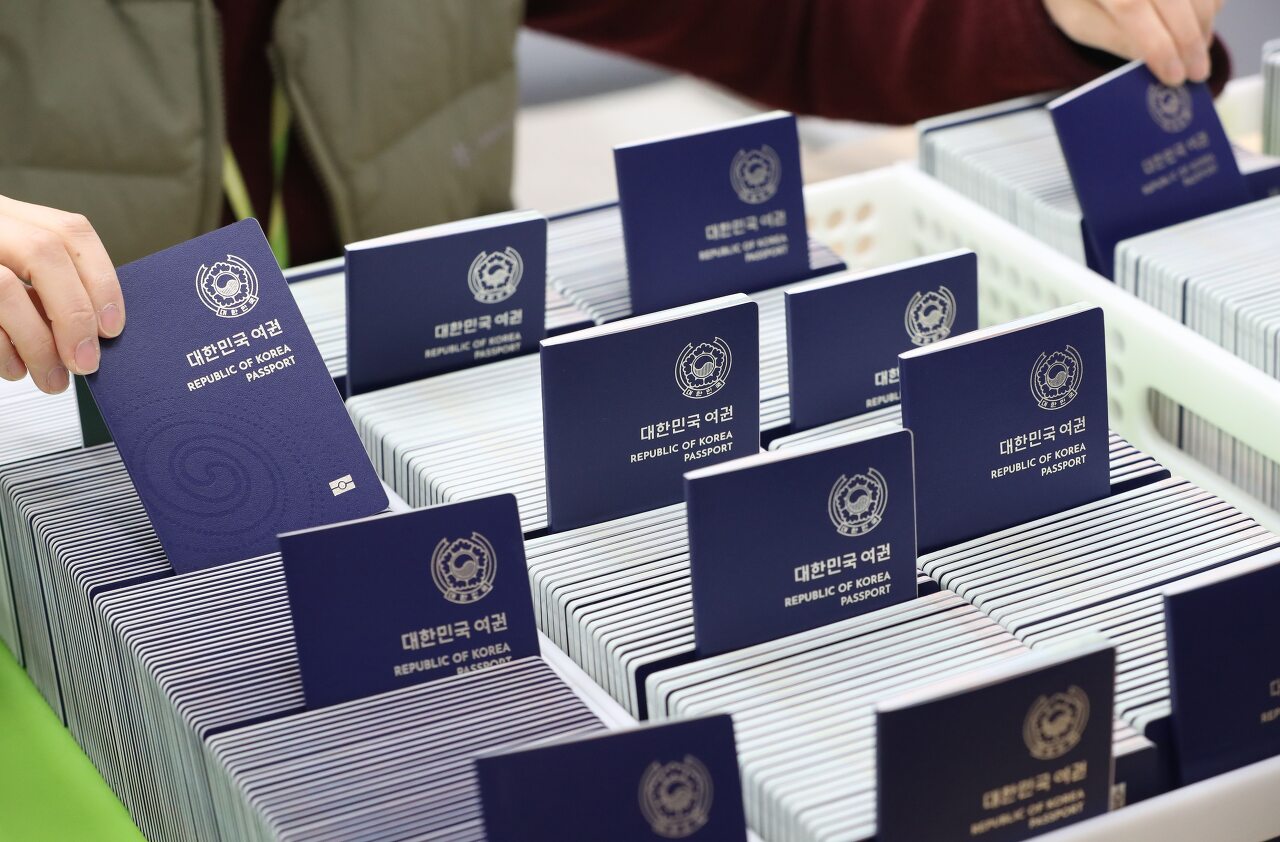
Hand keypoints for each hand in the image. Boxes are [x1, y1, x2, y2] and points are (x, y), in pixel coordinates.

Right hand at [0, 195, 124, 393]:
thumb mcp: (10, 266)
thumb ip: (47, 284)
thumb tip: (97, 328)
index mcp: (7, 214)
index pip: (70, 230)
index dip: (101, 279)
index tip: (112, 326)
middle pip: (44, 253)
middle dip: (74, 315)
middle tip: (86, 362)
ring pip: (5, 289)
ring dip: (39, 344)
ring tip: (52, 378)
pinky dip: (1, 351)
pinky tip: (13, 368)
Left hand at [1044, 0, 1223, 85]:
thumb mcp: (1081, 23)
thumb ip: (1114, 38)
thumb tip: (1155, 60)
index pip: (1131, 6)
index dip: (1157, 44)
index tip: (1173, 76)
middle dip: (1189, 41)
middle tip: (1197, 74)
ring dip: (1203, 26)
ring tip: (1196, 56)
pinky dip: (1209, 7)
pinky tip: (1198, 30)